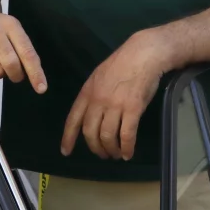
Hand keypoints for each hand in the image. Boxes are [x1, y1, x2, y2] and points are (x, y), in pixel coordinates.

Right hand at [0, 5, 46, 92]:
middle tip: (15, 74)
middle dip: (16, 75)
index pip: (26, 52)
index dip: (35, 72)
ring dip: (0, 74)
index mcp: (10, 25)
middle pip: (10, 64)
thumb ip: (22, 49)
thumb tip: (33, 76)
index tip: (41, 88)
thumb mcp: (12, 29)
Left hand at [61, 31, 171, 159]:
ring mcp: (115, 106)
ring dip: (111, 150)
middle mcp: (97, 101)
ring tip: (116, 155)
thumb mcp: (97, 78)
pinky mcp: (133, 109)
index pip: (73, 120)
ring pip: (107, 136)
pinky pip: (126, 134)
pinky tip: (128, 154)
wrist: (142, 55)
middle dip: (95, 148)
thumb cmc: (121, 65)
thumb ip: (92, 96)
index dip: (68, 138)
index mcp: (86, 93)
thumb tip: (91, 114)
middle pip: (90, 133)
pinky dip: (127, 147)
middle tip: (102, 154)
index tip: (66, 151)